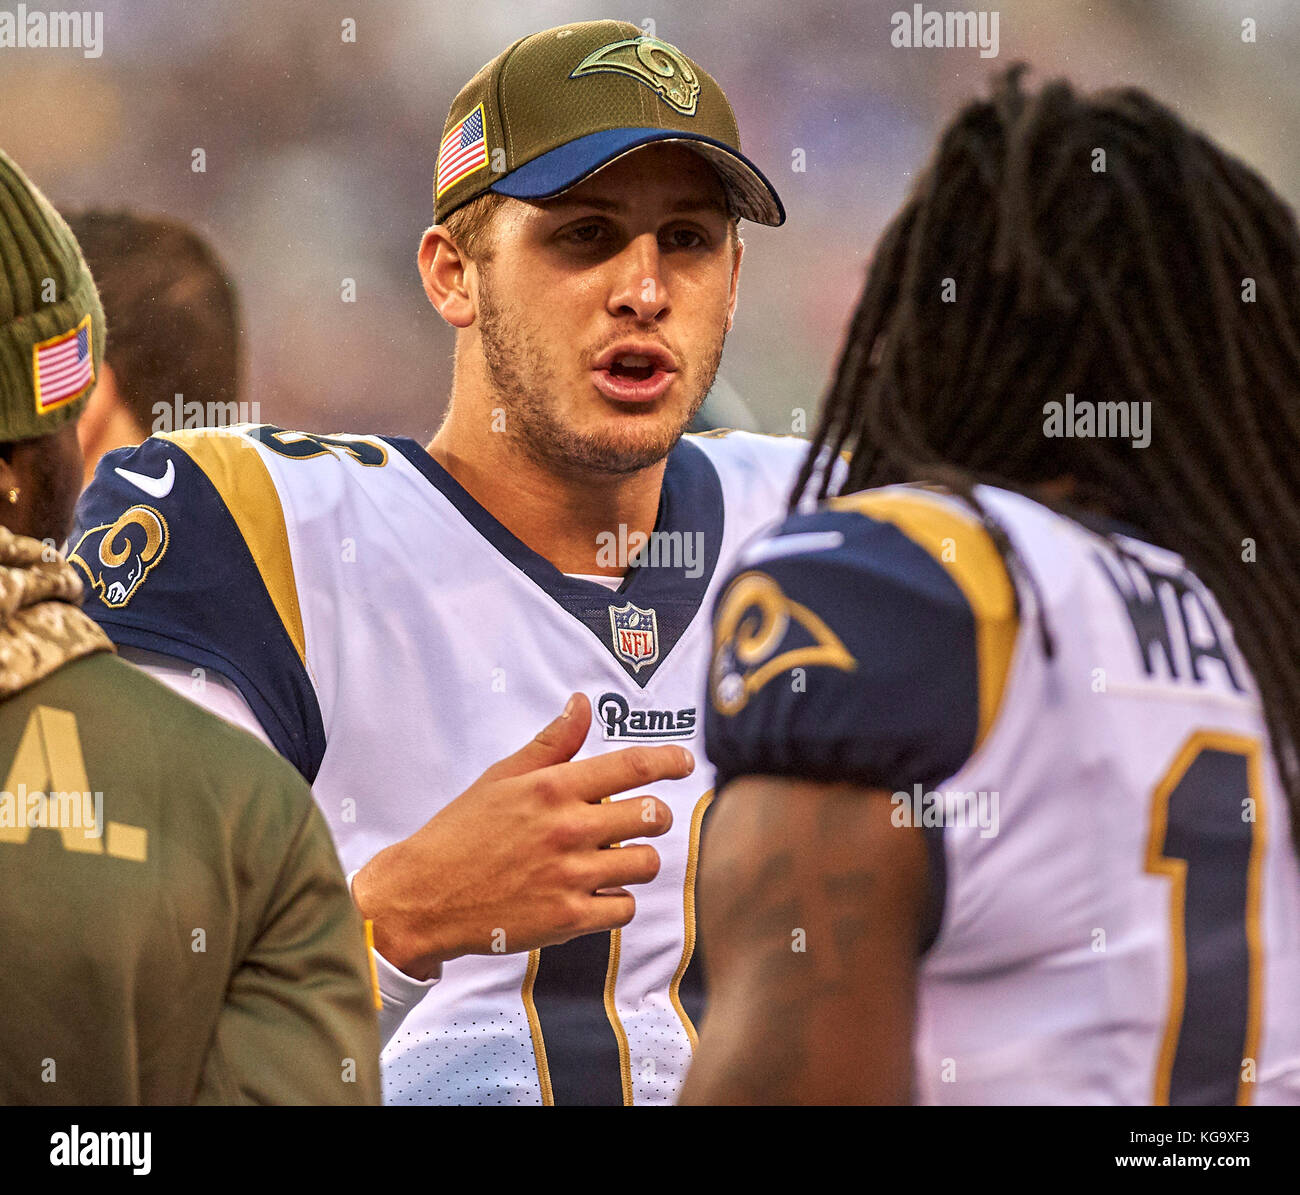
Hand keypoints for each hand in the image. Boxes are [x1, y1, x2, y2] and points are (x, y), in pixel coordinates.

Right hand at [351, 693, 689, 978]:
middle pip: (652, 815)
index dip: (670, 761)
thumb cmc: (462, 832)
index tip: (685, 763)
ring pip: (646, 863)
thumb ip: (551, 743)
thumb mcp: (503, 777)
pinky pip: (625, 908)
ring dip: (639, 860)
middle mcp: (568, 828)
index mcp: (553, 787)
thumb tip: (582, 703)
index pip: (633, 766)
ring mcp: (570, 876)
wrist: (423, 895)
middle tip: (643, 820)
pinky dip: (618, 901)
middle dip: (656, 816)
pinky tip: (597, 894)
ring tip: (615, 859)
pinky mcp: (567, 918)